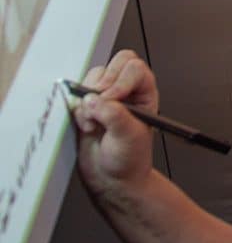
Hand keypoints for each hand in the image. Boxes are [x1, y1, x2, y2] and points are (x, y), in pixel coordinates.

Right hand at [73, 50, 157, 199]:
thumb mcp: (129, 137)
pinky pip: (77, 94)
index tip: (111, 100)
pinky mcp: (86, 106)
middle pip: (116, 62)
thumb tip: (93, 100)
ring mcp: (105, 96)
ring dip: (89, 99)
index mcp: (144, 92)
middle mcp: (126, 90)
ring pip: (94, 77)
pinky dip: (77, 108)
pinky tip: (86, 126)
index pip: (134, 68)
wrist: (112, 179)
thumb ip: (114, 115)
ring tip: (94, 122)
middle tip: (99, 103)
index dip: (120, 82)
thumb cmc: (130, 159)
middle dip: (103, 82)